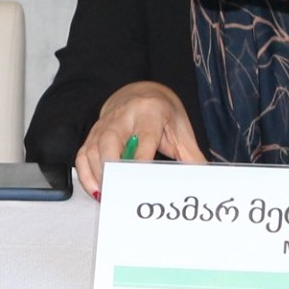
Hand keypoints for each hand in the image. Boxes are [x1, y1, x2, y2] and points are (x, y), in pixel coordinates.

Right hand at [74, 81, 204, 197]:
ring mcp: (105, 124)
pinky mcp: (93, 133)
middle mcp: (123, 116)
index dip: (141, 159)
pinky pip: (83, 154)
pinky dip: (86, 174)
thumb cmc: (162, 113)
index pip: (144, 137)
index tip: (141, 180)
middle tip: (119, 191)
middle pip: (110, 140)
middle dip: (112, 167)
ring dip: (98, 175)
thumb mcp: (181, 130)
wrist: (140, 92)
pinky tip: (96, 191)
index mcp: (150, 112)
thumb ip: (192, 156)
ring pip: (93, 148)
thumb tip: (205, 181)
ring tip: (108, 196)